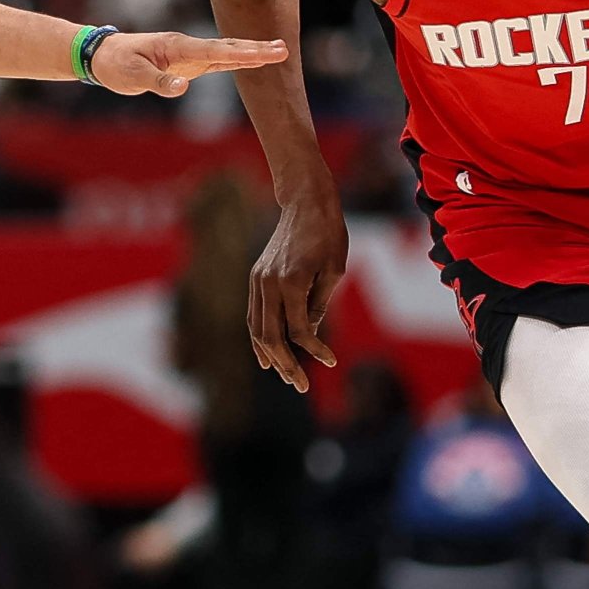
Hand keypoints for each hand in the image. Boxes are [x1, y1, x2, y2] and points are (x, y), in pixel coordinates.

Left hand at [90, 29, 287, 98]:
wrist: (103, 55)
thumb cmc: (116, 64)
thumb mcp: (131, 76)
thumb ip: (158, 82)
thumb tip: (183, 89)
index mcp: (177, 47)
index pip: (215, 51)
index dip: (242, 53)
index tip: (266, 54)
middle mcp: (188, 48)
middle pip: (228, 48)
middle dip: (256, 49)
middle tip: (284, 49)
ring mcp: (189, 55)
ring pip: (226, 53)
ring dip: (251, 52)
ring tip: (279, 51)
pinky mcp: (187, 64)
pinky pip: (217, 62)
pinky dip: (237, 60)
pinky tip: (253, 60)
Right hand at [247, 192, 346, 391]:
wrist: (305, 203)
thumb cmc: (328, 234)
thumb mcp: (334, 270)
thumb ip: (319, 304)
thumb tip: (308, 333)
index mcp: (293, 282)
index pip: (299, 330)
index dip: (314, 350)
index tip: (331, 362)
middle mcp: (270, 283)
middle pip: (270, 336)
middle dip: (285, 365)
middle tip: (299, 386)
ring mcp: (258, 280)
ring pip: (256, 329)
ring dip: (269, 356)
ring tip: (285, 376)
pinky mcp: (256, 277)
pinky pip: (254, 315)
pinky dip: (259, 338)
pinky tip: (267, 356)